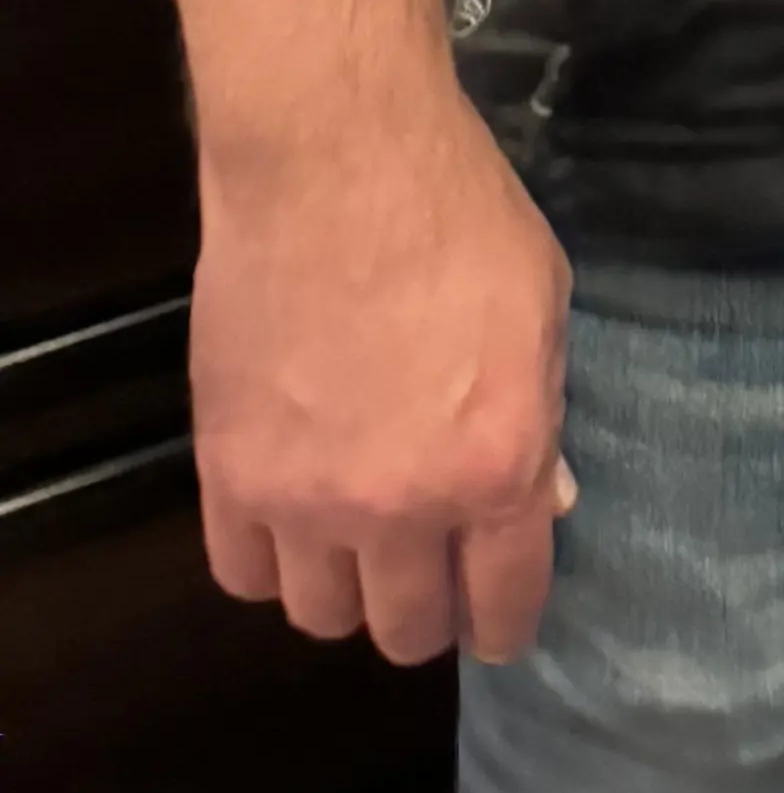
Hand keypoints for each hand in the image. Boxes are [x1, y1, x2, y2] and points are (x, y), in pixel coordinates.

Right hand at [190, 82, 574, 665]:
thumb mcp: (544, 307)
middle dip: (428, 612)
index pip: (505, 602)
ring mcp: (305, 499)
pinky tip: (291, 519)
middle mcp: (400, 507)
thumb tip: (546, 497)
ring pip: (321, 615)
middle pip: (405, 629)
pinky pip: (242, 573)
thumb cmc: (461, 217)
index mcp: (496, 467)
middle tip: (432, 574)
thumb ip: (543, 415)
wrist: (335, 164)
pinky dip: (270, 560)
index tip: (499, 624)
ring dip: (347, 590)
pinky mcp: (228, 474)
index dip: (506, 626)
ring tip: (358, 542)